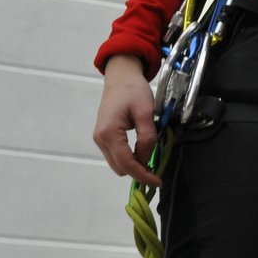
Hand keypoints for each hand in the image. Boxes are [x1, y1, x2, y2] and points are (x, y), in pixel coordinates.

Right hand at [92, 55, 161, 186]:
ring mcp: (100, 139)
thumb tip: (146, 158)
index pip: (127, 164)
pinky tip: (141, 149)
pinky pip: (116, 155)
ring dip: (134, 163)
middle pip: (120, 168)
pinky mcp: (103, 137)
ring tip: (150, 154)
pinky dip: (129, 156)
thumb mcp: (146, 111)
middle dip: (138, 171)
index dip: (143, 175)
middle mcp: (100, 139)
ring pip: (118, 163)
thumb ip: (147, 137)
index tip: (158, 181)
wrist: (120, 76)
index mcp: (109, 133)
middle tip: (157, 167)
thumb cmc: (133, 90)